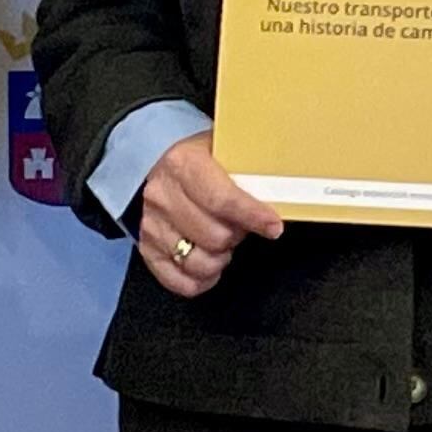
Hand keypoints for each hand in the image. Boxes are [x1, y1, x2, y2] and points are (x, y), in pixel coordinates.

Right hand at [136, 135, 281, 298]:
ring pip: (197, 262)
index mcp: (184, 164)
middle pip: (213, 236)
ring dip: (220, 258)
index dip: (252, 217)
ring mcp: (152, 224)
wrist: (161, 161)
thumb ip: (249, 171)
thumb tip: (283, 194)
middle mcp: (162, 195)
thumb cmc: (202, 159)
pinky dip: (201, 280)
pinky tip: (212, 267)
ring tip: (224, 243)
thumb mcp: (225, 151)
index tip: (273, 226)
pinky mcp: (148, 248)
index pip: (222, 200)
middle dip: (236, 236)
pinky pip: (178, 280)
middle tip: (240, 227)